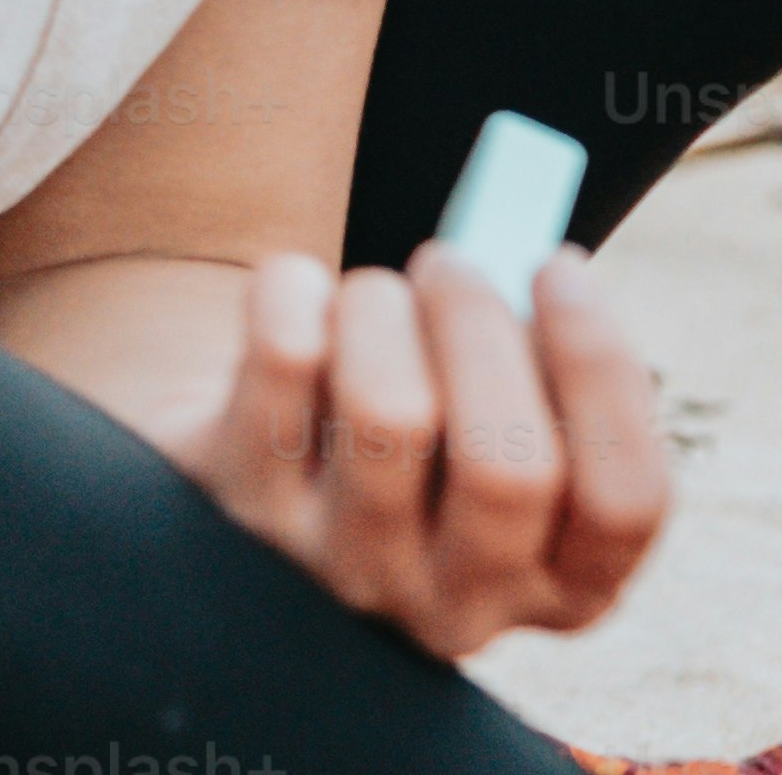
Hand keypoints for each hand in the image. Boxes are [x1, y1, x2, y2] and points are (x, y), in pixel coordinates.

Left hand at [145, 245, 671, 656]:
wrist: (253, 462)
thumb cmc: (419, 424)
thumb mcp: (501, 422)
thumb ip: (544, 366)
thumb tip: (550, 269)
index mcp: (562, 589)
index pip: (625, 502)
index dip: (603, 369)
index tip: (561, 266)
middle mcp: (457, 605)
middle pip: (507, 468)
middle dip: (480, 326)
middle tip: (450, 263)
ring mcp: (343, 567)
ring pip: (388, 411)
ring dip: (384, 308)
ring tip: (375, 292)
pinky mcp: (242, 505)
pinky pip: (281, 360)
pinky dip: (293, 290)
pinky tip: (299, 290)